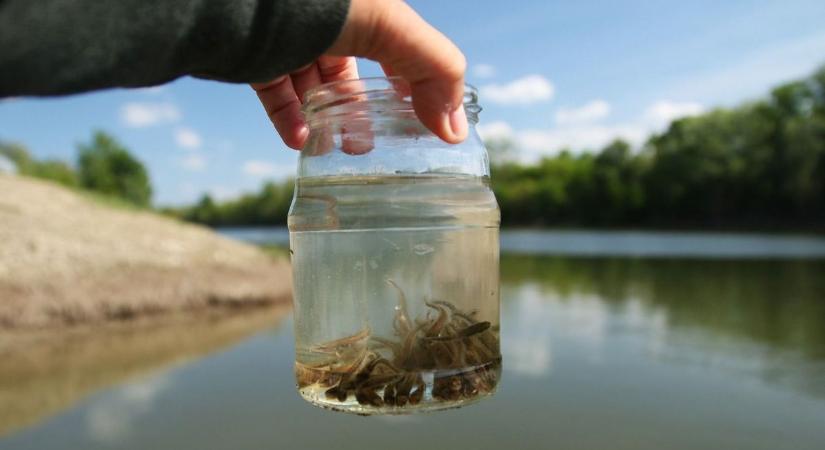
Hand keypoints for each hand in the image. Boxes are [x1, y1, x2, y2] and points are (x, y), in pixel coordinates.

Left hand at [251, 0, 467, 149]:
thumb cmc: (322, 2)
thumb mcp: (393, 29)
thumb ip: (434, 72)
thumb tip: (455, 132)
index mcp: (367, 10)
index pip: (400, 48)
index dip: (414, 83)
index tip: (421, 123)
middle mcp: (330, 23)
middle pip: (354, 73)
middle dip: (365, 111)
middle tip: (374, 144)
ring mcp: (292, 40)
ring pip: (315, 87)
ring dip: (330, 120)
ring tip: (342, 148)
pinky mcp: (258, 57)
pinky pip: (278, 93)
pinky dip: (290, 119)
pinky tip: (300, 140)